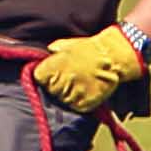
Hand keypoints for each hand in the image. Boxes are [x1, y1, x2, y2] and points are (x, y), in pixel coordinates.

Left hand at [32, 25, 146, 114]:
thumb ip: (55, 51)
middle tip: (69, 78)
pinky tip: (85, 90)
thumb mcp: (68, 44)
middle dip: (56, 85)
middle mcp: (61, 82)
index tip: (52, 73)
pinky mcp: (84, 104)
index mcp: (53, 67)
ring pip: (62, 99)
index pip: (38, 77)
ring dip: (68, 94)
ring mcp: (72, 94)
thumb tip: (47, 53)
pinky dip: (78, 101)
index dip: (45, 75)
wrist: (113, 57)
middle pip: (50, 90)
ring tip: (78, 84)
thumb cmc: (90, 49)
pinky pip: (75, 106)